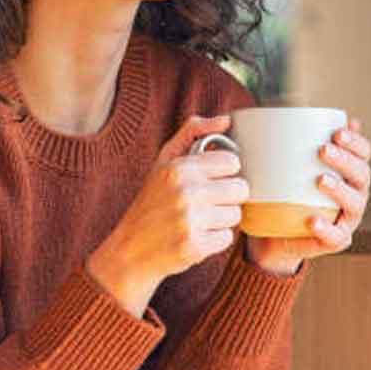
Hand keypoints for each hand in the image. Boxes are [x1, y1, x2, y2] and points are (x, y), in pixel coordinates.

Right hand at [87, 114, 248, 316]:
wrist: (130, 250)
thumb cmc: (151, 202)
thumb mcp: (163, 162)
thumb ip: (193, 133)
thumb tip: (226, 119)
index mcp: (179, 168)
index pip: (232, 162)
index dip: (224, 172)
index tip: (209, 179)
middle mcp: (185, 192)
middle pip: (240, 189)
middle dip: (226, 196)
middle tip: (205, 202)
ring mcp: (191, 221)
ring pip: (236, 214)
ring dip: (221, 219)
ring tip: (198, 220)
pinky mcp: (195, 247)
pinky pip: (227, 238)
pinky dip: (214, 239)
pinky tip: (195, 236)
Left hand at [245, 116, 370, 275]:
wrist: (274, 234)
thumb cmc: (284, 192)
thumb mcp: (285, 166)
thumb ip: (289, 142)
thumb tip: (286, 111)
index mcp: (348, 173)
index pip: (362, 153)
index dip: (355, 142)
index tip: (336, 132)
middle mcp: (355, 194)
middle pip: (361, 175)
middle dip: (345, 160)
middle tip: (322, 150)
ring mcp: (347, 219)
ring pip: (354, 204)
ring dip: (340, 190)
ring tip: (320, 180)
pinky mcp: (334, 241)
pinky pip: (335, 236)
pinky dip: (325, 228)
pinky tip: (312, 220)